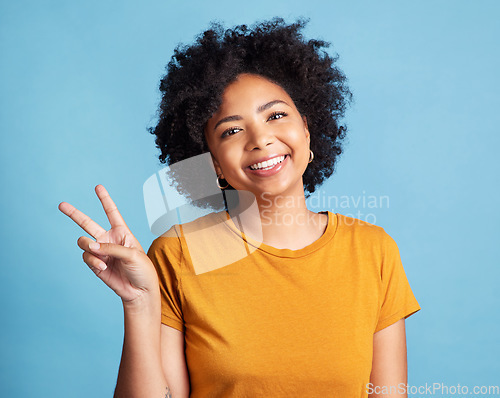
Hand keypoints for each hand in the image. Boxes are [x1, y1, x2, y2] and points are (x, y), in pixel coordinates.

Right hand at [58, 184, 158, 303]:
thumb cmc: (142, 270)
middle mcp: (108, 239)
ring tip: (99, 254)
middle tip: (61, 204)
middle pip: (88, 223)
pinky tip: (103, 266)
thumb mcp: (132, 254)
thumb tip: (91, 246)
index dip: (105, 199)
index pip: (112, 212)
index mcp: (122, 232)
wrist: (139, 291)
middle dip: (74, 214)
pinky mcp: (95, 264)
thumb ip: (111, 248)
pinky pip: (87, 257)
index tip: (98, 187)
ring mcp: (100, 251)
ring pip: (83, 242)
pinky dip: (93, 261)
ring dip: (89, 246)